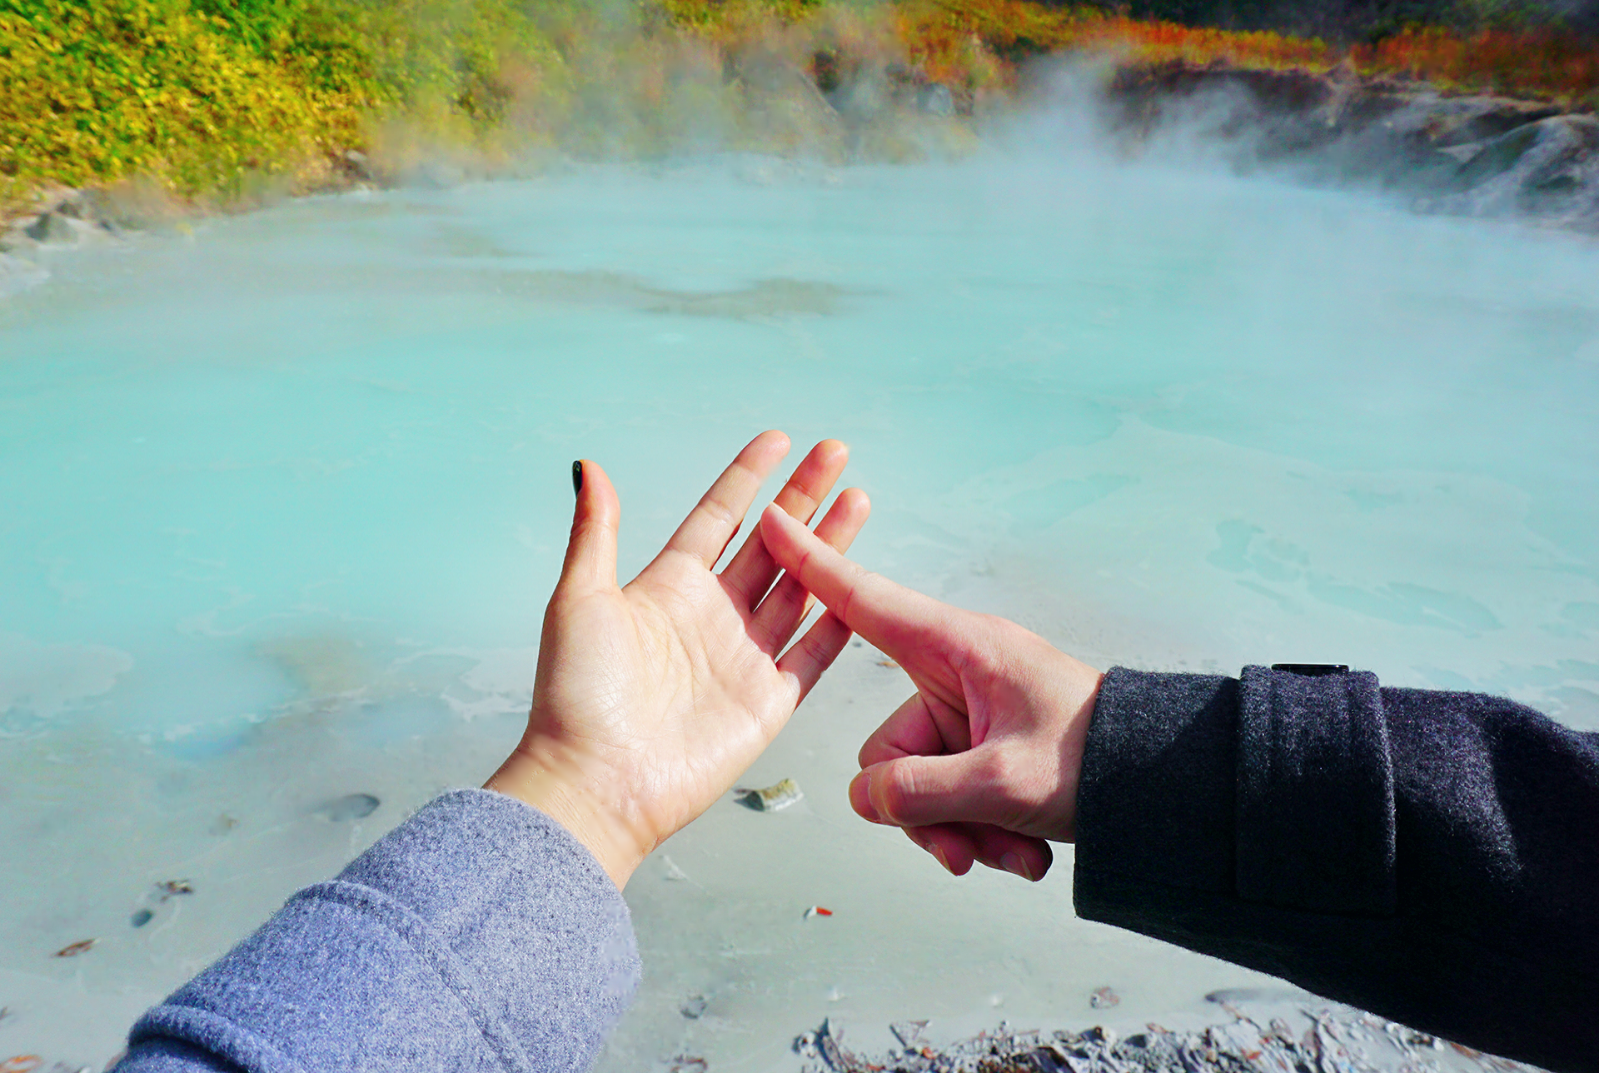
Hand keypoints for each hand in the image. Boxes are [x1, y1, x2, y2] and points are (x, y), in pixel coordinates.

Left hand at [487, 432, 869, 887]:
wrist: (598, 783)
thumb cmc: (576, 697)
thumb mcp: (579, 600)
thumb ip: (597, 532)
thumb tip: (587, 465)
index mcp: (668, 588)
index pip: (718, 518)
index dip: (747, 478)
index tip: (778, 440)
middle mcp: (711, 617)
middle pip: (771, 544)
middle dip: (804, 498)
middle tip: (836, 454)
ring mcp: (743, 658)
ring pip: (801, 588)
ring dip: (830, 545)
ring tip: (859, 499)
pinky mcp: (768, 702)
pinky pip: (814, 652)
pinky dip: (841, 618)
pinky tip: (863, 583)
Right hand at [759, 504, 1101, 881]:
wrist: (1164, 785)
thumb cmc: (1097, 760)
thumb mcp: (1002, 783)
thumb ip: (918, 793)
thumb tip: (864, 798)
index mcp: (958, 647)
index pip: (866, 601)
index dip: (814, 566)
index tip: (772, 520)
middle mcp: (956, 674)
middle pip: (889, 748)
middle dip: (923, 811)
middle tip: (966, 852)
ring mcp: (970, 713)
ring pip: (919, 784)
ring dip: (960, 829)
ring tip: (1014, 854)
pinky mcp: (986, 746)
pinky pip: (950, 795)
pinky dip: (980, 830)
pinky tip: (1025, 851)